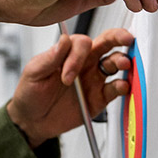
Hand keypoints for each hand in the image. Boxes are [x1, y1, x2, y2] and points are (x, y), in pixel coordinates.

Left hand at [6, 28, 134, 147]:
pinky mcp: (99, 98)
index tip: (66, 77)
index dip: (78, 56)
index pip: (83, 43)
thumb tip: (64, 41)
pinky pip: (115, 89)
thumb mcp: (33, 73)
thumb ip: (49, 58)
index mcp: (68, 53)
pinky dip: (122, 86)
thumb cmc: (30, 93)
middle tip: (127, 39)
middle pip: (107, 43)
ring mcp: (94, 79)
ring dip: (122, 61)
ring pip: (115, 64)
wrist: (32, 120)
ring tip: (124, 64)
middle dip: (119, 37)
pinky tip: (121, 86)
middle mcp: (84, 63)